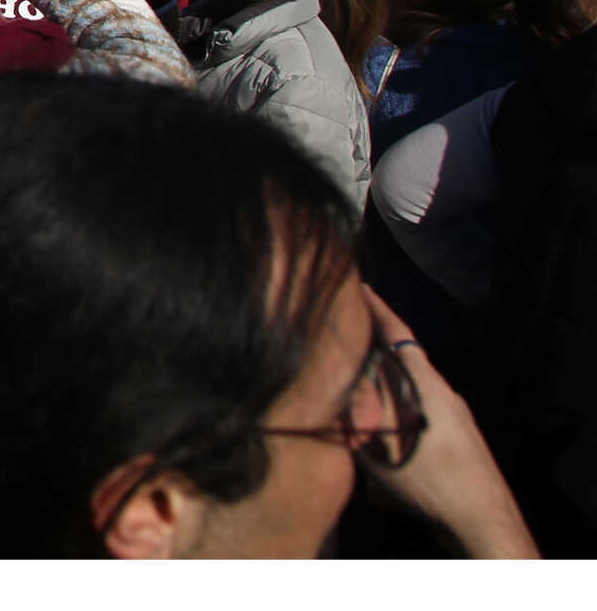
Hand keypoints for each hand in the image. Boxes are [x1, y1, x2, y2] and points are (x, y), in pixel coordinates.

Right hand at [357, 286, 536, 556]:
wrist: (485, 525)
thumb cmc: (435, 485)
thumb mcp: (383, 451)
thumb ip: (356, 419)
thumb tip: (326, 395)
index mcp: (430, 388)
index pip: (400, 337)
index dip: (379, 310)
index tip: (359, 287)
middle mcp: (446, 396)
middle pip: (405, 364)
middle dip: (374, 354)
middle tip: (343, 345)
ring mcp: (457, 419)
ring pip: (412, 394)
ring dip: (385, 395)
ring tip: (356, 404)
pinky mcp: (460, 443)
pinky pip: (421, 418)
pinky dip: (397, 421)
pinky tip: (381, 451)